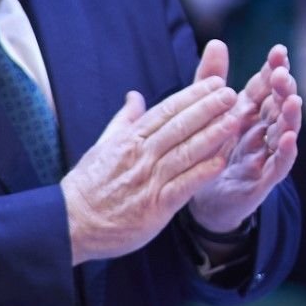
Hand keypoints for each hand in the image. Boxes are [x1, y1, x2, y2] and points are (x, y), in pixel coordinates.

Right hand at [61, 77, 243, 264]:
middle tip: (231, 93)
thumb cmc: (87, 185)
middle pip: (179, 126)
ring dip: (212, 135)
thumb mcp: (103, 145)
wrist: (71, 223)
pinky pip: (182, 186)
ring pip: (185, 152)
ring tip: (234, 120)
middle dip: (207, 108)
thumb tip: (135, 96)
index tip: (214, 82)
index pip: (166, 110)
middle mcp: (141, 155)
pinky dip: (201, 173)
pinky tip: (221, 162)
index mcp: (130, 138)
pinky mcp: (155, 207)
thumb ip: (124, 120)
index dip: (192, 95)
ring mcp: (148, 180)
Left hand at [185, 40, 301, 235]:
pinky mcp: (263, 181)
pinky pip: (279, 166)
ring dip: (290, 117)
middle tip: (283, 74)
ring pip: (284, 133)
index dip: (273, 70)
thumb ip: (209, 79)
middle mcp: (262, 132)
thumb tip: (216, 42)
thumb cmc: (209, 152)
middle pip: (278, 107)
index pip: (266, 87)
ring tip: (292, 100)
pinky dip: (285, 152)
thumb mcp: (206, 113)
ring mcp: (266, 156)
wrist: (202, 199)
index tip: (279, 51)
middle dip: (283, 90)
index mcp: (249, 114)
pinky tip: (288, 138)